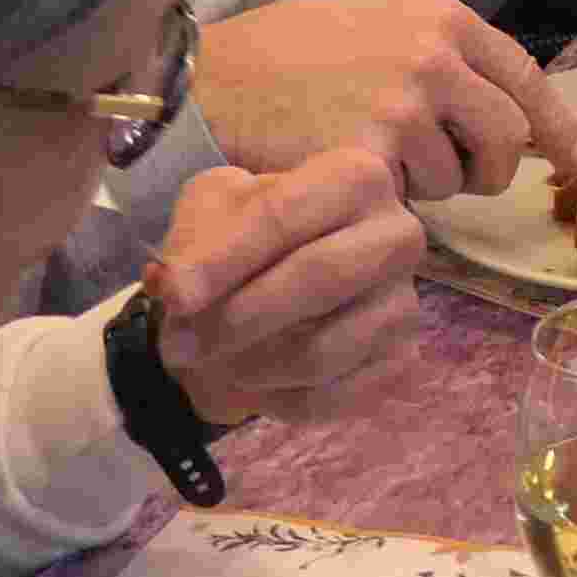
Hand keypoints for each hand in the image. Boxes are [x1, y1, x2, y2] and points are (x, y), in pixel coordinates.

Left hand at [147, 147, 425, 422]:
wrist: (276, 283)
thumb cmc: (246, 237)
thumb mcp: (211, 213)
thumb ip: (192, 242)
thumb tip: (173, 285)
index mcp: (356, 177)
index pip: (283, 215)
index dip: (223, 259)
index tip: (171, 297)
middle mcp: (397, 235)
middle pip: (316, 279)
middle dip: (236, 318)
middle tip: (178, 344)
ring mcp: (405, 303)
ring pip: (321, 350)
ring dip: (248, 366)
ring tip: (209, 360)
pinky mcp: (400, 361)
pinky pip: (331, 396)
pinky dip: (276, 399)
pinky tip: (253, 381)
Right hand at [195, 0, 576, 198]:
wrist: (214, 78)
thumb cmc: (288, 54)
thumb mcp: (377, 24)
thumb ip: (439, 56)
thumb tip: (496, 103)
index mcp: (443, 19)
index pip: (527, 74)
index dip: (556, 124)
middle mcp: (435, 57)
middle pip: (508, 137)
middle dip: (489, 170)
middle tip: (453, 178)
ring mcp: (405, 107)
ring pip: (457, 178)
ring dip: (425, 186)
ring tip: (370, 158)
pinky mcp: (372, 156)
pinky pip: (409, 200)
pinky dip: (385, 200)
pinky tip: (347, 173)